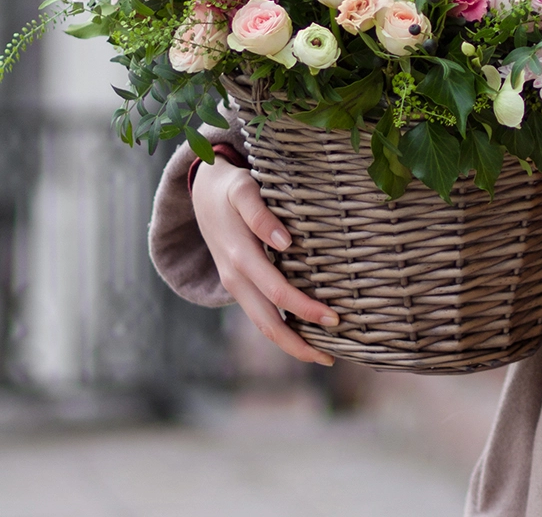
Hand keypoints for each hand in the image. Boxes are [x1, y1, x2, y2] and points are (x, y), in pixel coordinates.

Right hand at [191, 153, 338, 365]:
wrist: (202, 190)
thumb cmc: (230, 186)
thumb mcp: (243, 190)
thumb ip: (261, 214)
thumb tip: (285, 242)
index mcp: (240, 257)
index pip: (278, 294)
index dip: (306, 310)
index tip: (335, 319)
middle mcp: (235, 278)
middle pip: (267, 323)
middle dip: (299, 344)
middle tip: (333, 357)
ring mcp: (234, 284)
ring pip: (262, 325)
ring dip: (290, 344)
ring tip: (323, 356)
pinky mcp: (238, 284)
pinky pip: (260, 314)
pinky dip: (281, 329)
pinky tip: (303, 334)